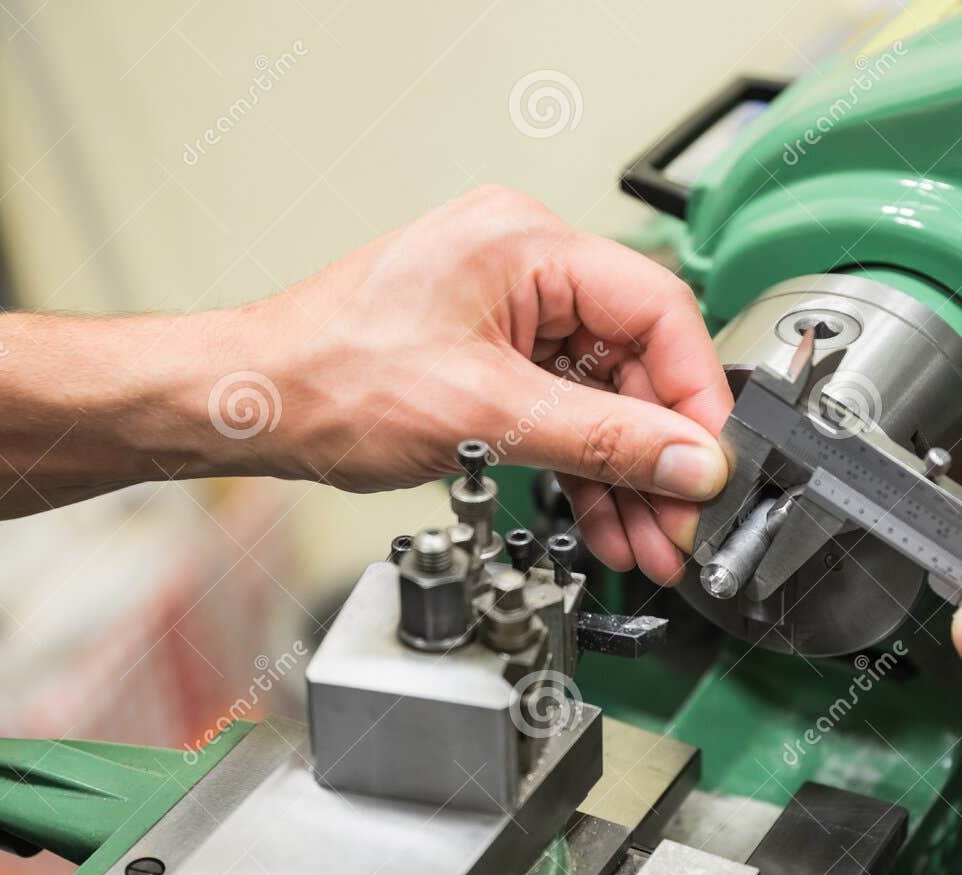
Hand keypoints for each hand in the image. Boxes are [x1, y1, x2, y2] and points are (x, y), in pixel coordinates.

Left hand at [238, 185, 730, 583]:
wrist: (250, 406)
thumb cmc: (326, 377)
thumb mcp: (487, 415)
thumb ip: (604, 441)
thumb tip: (689, 462)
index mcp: (526, 243)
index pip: (657, 309)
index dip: (695, 395)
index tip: (711, 463)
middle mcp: (525, 267)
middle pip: (634, 364)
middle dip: (658, 456)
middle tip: (680, 524)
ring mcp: (509, 313)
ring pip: (603, 400)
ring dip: (627, 477)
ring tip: (649, 544)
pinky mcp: (494, 358)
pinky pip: (564, 415)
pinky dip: (585, 471)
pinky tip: (607, 523)